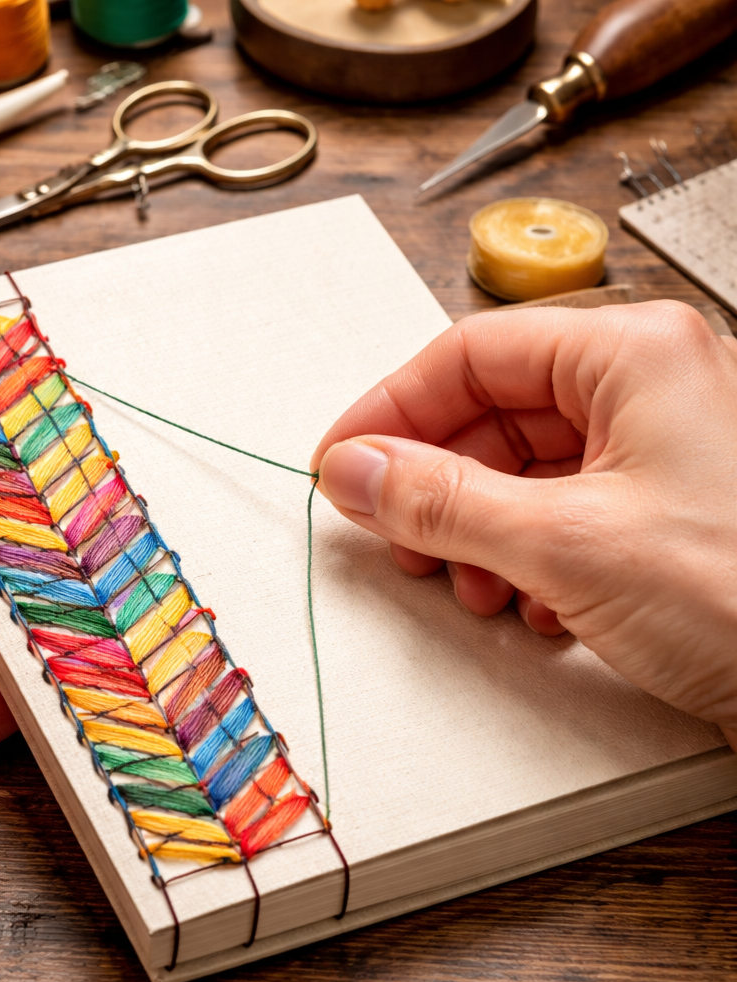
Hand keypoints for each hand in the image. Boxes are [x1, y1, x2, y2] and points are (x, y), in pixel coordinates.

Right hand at [312, 301, 736, 749]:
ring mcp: (659, 452)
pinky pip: (560, 513)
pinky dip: (525, 558)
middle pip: (493, 415)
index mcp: (632, 354)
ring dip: (477, 532)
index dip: (392, 409)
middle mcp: (647, 389)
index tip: (343, 461)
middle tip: (393, 533)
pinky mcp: (663, 513)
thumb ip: (442, 501)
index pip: (470, 355)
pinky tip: (530, 603)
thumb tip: (355, 472)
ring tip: (470, 583)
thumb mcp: (566, 543)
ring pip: (522, 471)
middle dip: (436, 485)